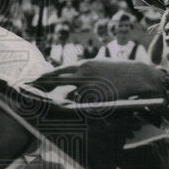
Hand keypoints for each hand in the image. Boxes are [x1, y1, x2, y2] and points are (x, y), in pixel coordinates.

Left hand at [32, 60, 163, 100]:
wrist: (136, 75)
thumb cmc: (117, 70)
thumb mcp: (97, 65)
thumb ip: (81, 71)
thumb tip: (65, 77)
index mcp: (83, 65)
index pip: (57, 72)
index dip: (43, 78)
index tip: (32, 82)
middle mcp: (83, 75)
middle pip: (58, 83)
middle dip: (45, 87)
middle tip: (34, 91)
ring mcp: (90, 86)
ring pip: (74, 96)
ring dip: (75, 98)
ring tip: (87, 96)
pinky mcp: (98, 97)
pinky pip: (86, 104)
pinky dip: (88, 104)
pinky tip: (98, 99)